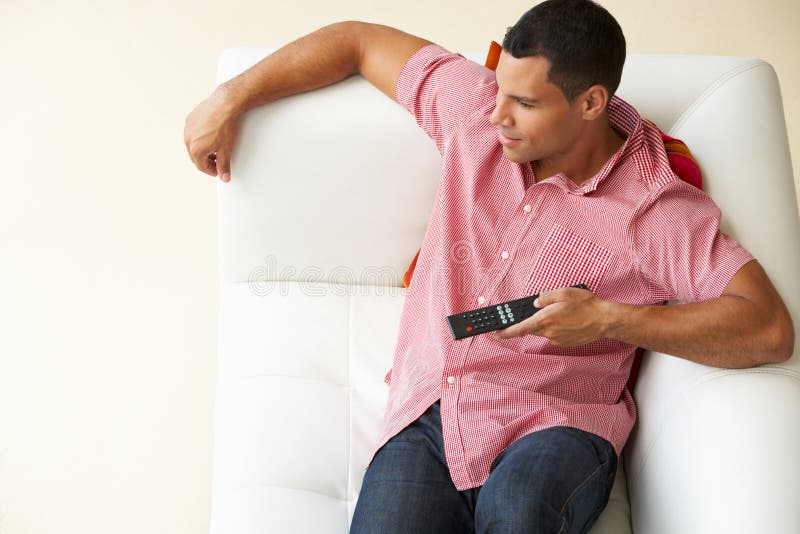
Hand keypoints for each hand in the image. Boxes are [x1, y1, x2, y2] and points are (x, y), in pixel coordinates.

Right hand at [184, 86, 239, 182]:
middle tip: (218, 161)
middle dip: (207, 161)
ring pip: (193, 144)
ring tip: (216, 147)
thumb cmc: (225, 125)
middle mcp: (188, 139)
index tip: (219, 171)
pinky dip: (200, 137)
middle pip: (196, 156)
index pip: (202, 167)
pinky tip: (211, 134)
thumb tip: (224, 176)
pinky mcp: (190, 118)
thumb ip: (224, 166)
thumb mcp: (227, 150)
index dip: (212, 171)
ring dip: (203, 149)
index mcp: (195, 150)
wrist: (225, 104)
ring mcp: (188, 128)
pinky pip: (193, 132)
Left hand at [493, 286, 608, 345]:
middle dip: (532, 320)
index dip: (505, 332)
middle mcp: (548, 332)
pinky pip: (554, 334)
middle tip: (544, 311)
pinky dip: (557, 327)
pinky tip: (569, 320)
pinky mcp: (564, 342)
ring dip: (547, 322)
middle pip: (531, 327)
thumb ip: (545, 297)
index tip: (495, 334)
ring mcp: (556, 339)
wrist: (604, 320)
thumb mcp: (564, 292)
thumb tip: (535, 302)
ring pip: (543, 330)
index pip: (519, 328)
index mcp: (545, 319)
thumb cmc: (586, 305)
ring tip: (564, 313)